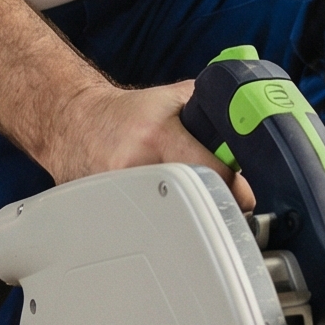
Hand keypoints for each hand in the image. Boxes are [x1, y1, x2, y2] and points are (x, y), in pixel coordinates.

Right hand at [43, 77, 254, 206]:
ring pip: (166, 220)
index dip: (235, 189)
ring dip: (184, 220)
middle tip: (224, 209)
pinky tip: (157, 212)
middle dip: (212, 209)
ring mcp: (119, 190)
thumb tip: (249, 110)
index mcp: (159, 134)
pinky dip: (156, 225)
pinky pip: (140, 226)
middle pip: (191, 202)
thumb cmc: (128, 113)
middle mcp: (138, 163)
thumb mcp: (171, 98)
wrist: (76, 122)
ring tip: (189, 209)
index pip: (211, 171)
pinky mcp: (105, 209)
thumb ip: (210, 101)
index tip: (245, 196)